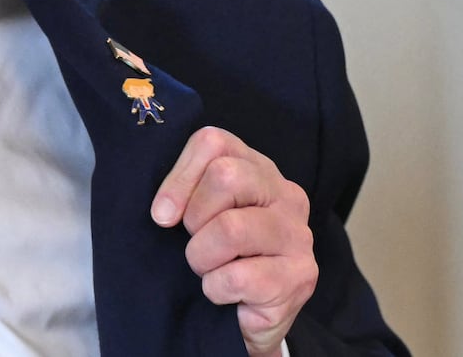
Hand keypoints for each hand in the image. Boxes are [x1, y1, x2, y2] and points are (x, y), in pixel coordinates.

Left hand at [152, 126, 316, 356]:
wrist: (248, 320)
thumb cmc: (219, 259)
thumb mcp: (197, 216)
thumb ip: (183, 194)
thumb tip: (163, 212)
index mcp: (258, 169)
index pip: (212, 142)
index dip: (179, 178)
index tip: (165, 213)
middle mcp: (286, 195)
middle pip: (225, 176)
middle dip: (194, 217)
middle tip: (195, 241)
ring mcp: (298, 235)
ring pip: (230, 228)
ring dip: (202, 257)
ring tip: (209, 270)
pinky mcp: (300, 276)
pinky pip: (237, 277)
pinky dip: (215, 290)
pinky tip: (225, 294)